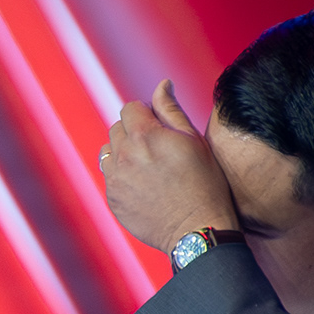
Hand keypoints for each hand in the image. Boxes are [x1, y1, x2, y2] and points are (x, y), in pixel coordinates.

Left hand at [99, 79, 236, 250]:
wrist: (197, 229)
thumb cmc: (204, 183)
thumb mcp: (194, 141)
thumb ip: (171, 110)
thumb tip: (162, 84)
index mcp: (145, 136)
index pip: (130, 108)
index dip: (146, 114)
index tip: (161, 128)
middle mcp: (123, 155)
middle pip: (117, 128)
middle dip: (134, 131)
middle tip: (160, 148)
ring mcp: (114, 179)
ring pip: (109, 151)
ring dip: (124, 152)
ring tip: (151, 166)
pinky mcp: (111, 198)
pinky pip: (109, 176)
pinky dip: (122, 175)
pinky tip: (145, 185)